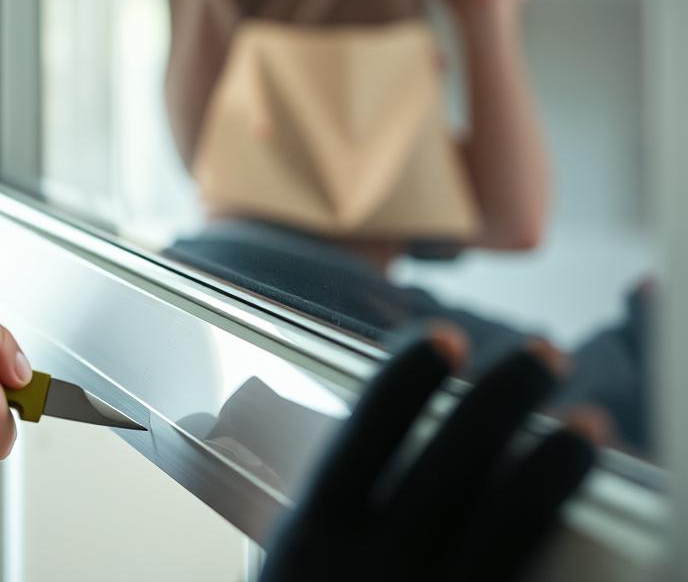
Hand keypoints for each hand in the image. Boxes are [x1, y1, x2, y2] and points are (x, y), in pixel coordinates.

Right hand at [259, 331, 603, 581]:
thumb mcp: (288, 573)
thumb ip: (338, 519)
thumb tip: (396, 444)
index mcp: (312, 541)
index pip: (364, 435)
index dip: (407, 378)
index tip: (445, 336)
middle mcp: (372, 570)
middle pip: (448, 459)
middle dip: (502, 396)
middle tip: (542, 354)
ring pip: (507, 520)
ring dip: (553, 463)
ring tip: (587, 422)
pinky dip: (569, 545)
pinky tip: (605, 523)